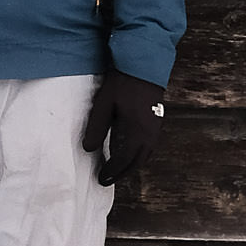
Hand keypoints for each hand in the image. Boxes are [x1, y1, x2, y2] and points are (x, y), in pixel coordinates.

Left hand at [82, 68, 167, 185]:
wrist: (144, 66)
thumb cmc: (122, 83)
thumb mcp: (104, 104)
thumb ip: (96, 127)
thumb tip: (89, 149)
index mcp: (136, 131)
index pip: (123, 160)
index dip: (112, 171)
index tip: (101, 178)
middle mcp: (149, 134)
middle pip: (136, 162)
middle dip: (122, 173)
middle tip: (108, 179)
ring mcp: (155, 128)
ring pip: (145, 155)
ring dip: (132, 165)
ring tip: (118, 169)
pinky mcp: (157, 122)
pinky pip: (149, 146)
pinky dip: (139, 155)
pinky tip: (130, 152)